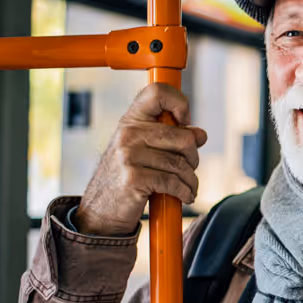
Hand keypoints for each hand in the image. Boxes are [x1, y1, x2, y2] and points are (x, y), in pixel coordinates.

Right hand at [75, 83, 207, 235]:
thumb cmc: (126, 177)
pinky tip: (185, 195)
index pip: (157, 92)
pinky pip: (174, 182)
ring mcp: (129, 155)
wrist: (101, 210)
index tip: (184, 121)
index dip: (179, 103)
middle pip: (184, 138)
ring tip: (188, 187)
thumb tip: (201, 134)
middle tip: (189, 169)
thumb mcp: (145, 151)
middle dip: (193, 158)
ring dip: (191, 180)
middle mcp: (128, 134)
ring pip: (181, 164)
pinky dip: (185, 192)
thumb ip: (172, 139)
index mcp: (131, 121)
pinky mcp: (133, 178)